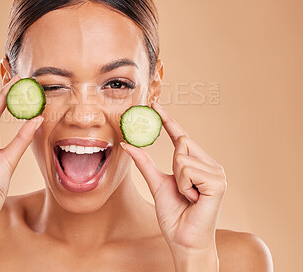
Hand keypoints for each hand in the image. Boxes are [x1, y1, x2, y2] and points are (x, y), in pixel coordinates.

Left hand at [120, 101, 226, 252]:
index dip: (168, 121)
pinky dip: (183, 185)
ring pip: (182, 156)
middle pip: (182, 142)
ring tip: (187, 196)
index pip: (182, 137)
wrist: (183, 240)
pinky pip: (187, 169)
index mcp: (198, 164)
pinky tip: (194, 199)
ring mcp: (217, 172)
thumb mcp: (156, 183)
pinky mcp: (218, 181)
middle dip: (173, 165)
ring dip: (177, 179)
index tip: (155, 105)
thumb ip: (144, 163)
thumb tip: (127, 144)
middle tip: (181, 189)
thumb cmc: (174, 215)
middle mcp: (210, 164)